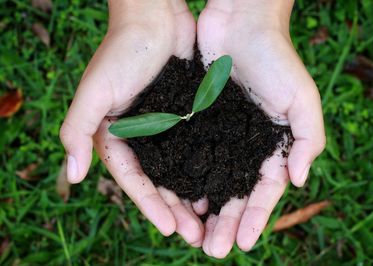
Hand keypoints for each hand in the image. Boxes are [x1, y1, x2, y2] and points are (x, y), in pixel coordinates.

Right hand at [60, 0, 204, 246]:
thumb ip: (78, 130)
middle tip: (197, 237)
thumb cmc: (122, 51)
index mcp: (115, 136)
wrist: (155, 17)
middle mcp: (140, 137)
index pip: (133, 180)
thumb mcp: (95, 91)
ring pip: (180, 170)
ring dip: (193, 197)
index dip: (150, 206)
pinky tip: (220, 186)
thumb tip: (73, 174)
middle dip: (175, 210)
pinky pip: (197, 149)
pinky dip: (206, 169)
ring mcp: (164, 128)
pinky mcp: (186, 117)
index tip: (170, 229)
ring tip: (211, 221)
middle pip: (159, 182)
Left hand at [197, 0, 325, 256]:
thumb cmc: (275, 59)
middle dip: (227, 222)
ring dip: (204, 210)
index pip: (265, 190)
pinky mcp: (198, 123)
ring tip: (194, 236)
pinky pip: (191, 156)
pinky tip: (179, 201)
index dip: (255, 217)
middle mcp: (245, 145)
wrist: (240, 23)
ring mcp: (221, 135)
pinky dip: (186, 180)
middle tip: (214, 250)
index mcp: (272, 144)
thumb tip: (298, 181)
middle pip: (235, 192)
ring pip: (211, 180)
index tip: (243, 243)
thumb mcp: (301, 99)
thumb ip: (307, 140)